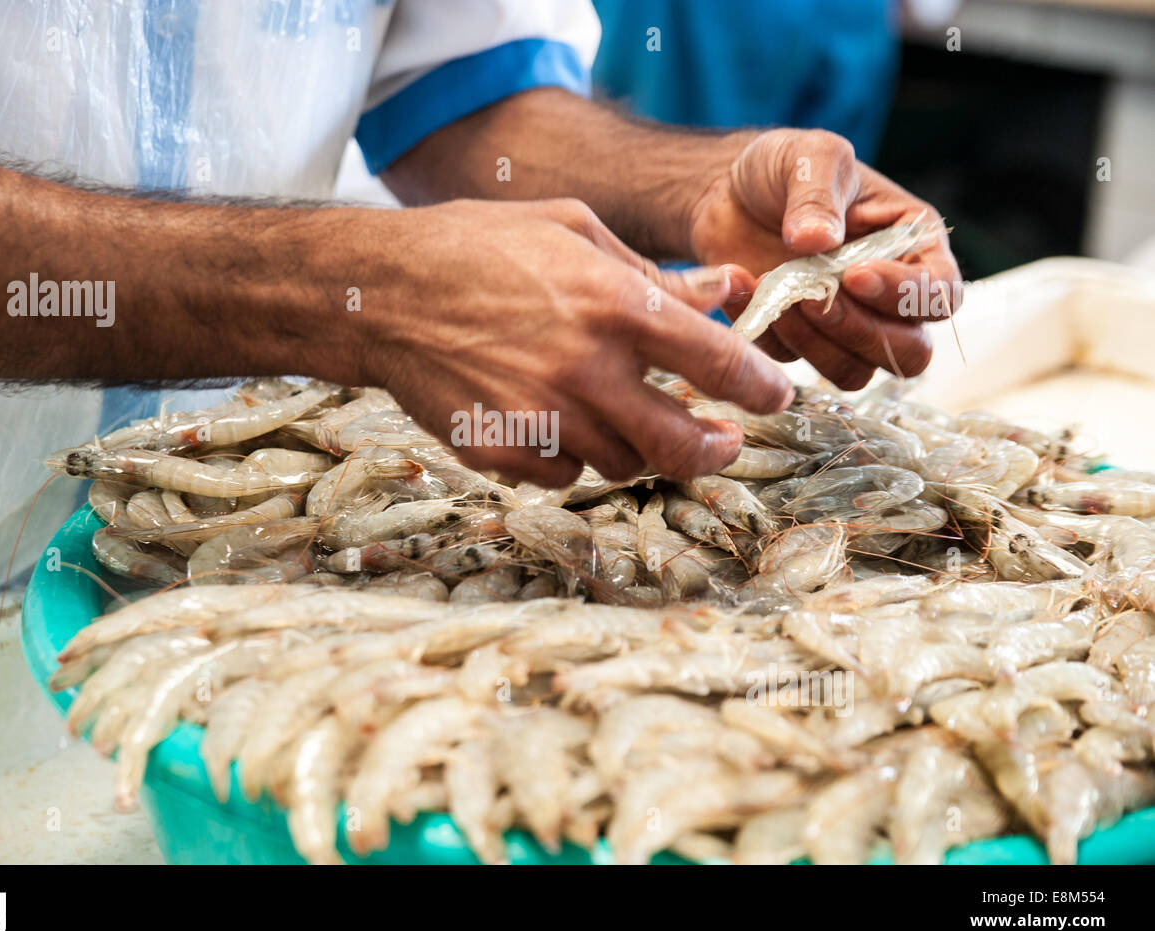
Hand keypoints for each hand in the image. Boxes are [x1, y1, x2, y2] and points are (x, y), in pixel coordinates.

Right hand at [349, 199, 792, 486]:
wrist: (380, 292)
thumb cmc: (477, 245)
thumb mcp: (572, 230)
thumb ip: (654, 270)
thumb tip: (725, 286)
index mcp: (612, 307)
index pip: (717, 363)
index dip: (760, 388)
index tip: (774, 397)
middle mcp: (584, 371)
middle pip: (680, 444)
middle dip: (715, 449)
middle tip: (723, 440)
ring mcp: (541, 420)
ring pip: (622, 465)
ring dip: (637, 447)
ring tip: (624, 415)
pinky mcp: (502, 452)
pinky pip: (563, 476)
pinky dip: (574, 457)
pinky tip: (558, 422)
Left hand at [688, 129, 961, 389]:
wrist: (728, 192)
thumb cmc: (784, 168)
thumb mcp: (808, 157)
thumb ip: (817, 193)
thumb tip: (817, 241)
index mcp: (913, 245)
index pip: (941, 294)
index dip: (906, 296)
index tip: (854, 275)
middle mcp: (888, 296)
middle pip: (910, 352)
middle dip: (862, 333)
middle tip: (813, 299)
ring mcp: (844, 324)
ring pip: (855, 371)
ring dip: (817, 345)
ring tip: (778, 297)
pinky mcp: (799, 341)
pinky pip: (795, 363)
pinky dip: (771, 336)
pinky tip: (747, 290)